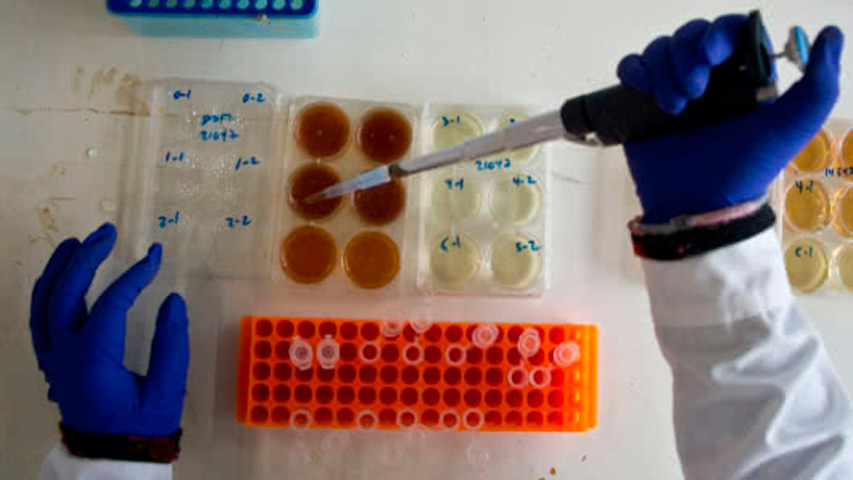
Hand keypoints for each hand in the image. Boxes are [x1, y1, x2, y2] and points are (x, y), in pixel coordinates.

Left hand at [30, 223, 188, 437]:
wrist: (110, 458)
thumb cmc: (141, 426)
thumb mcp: (165, 391)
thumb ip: (171, 344)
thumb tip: (172, 301)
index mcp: (92, 360)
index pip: (110, 303)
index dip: (134, 276)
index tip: (156, 256)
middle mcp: (63, 353)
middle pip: (65, 293)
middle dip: (86, 258)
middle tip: (108, 233)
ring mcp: (51, 356)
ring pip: (43, 302)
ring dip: (59, 268)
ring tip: (78, 242)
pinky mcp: (51, 360)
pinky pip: (40, 316)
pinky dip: (48, 289)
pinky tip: (62, 273)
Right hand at [617, 15, 842, 223]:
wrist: (697, 204)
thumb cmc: (744, 170)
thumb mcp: (791, 128)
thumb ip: (819, 85)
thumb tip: (830, 34)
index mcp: (742, 76)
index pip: (730, 32)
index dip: (719, 33)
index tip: (713, 54)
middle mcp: (707, 79)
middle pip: (690, 36)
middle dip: (687, 57)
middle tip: (694, 92)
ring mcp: (672, 90)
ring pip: (660, 49)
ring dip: (662, 70)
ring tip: (674, 107)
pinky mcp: (642, 105)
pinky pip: (632, 68)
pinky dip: (633, 69)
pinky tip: (641, 88)